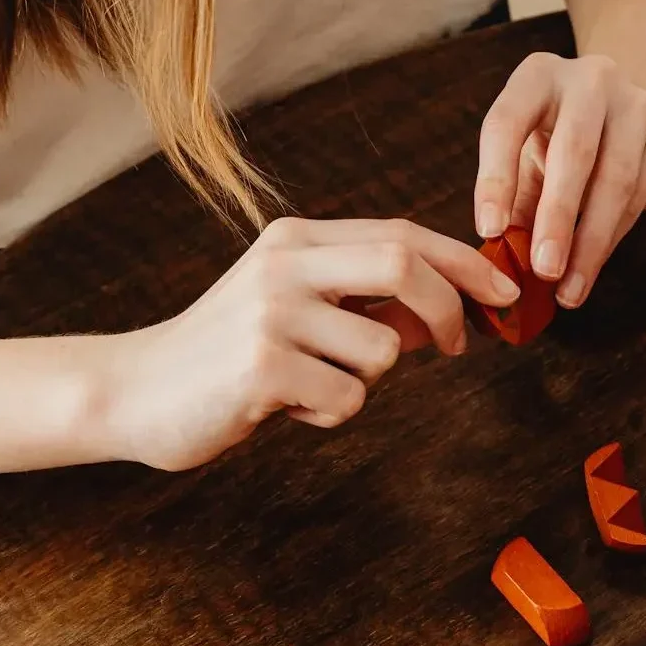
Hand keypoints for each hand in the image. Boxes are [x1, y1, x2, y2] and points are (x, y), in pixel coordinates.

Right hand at [108, 217, 519, 471]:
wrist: (139, 387)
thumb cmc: (228, 349)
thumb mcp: (292, 306)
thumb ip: (360, 300)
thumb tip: (441, 313)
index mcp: (296, 239)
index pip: (400, 233)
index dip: (463, 261)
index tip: (506, 291)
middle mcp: (285, 263)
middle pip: (402, 264)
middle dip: (448, 307)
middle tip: (455, 346)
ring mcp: (271, 311)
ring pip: (381, 350)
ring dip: (364, 380)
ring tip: (310, 382)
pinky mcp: (262, 365)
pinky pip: (345, 399)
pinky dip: (328, 412)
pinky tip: (282, 405)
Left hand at [473, 53, 645, 310]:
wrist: (628, 108)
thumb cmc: (557, 135)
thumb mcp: (527, 149)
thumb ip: (513, 195)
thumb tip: (499, 257)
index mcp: (537, 77)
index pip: (506, 123)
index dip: (495, 179)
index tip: (488, 230)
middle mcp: (588, 80)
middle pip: (573, 151)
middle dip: (557, 217)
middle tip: (543, 269)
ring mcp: (634, 103)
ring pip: (615, 179)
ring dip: (590, 241)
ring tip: (568, 287)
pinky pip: (640, 193)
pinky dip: (613, 236)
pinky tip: (592, 266)